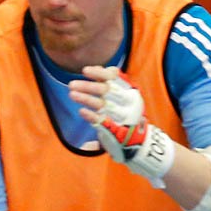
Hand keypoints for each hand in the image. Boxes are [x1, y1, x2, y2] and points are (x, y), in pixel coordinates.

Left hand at [71, 66, 173, 181]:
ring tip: (72, 94)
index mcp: (131, 91)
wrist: (140, 143)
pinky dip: (92, 116)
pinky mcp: (117, 130)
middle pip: (107, 90)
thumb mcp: (125, 96)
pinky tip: (81, 111)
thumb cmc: (127, 114)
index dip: (100, 73)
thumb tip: (101, 68)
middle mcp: (128, 102)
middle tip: (71, 84)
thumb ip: (113, 83)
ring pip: (103, 104)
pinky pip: (103, 121)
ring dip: (86, 98)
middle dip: (88, 86)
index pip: (116, 78)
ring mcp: (123, 116)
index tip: (85, 70)